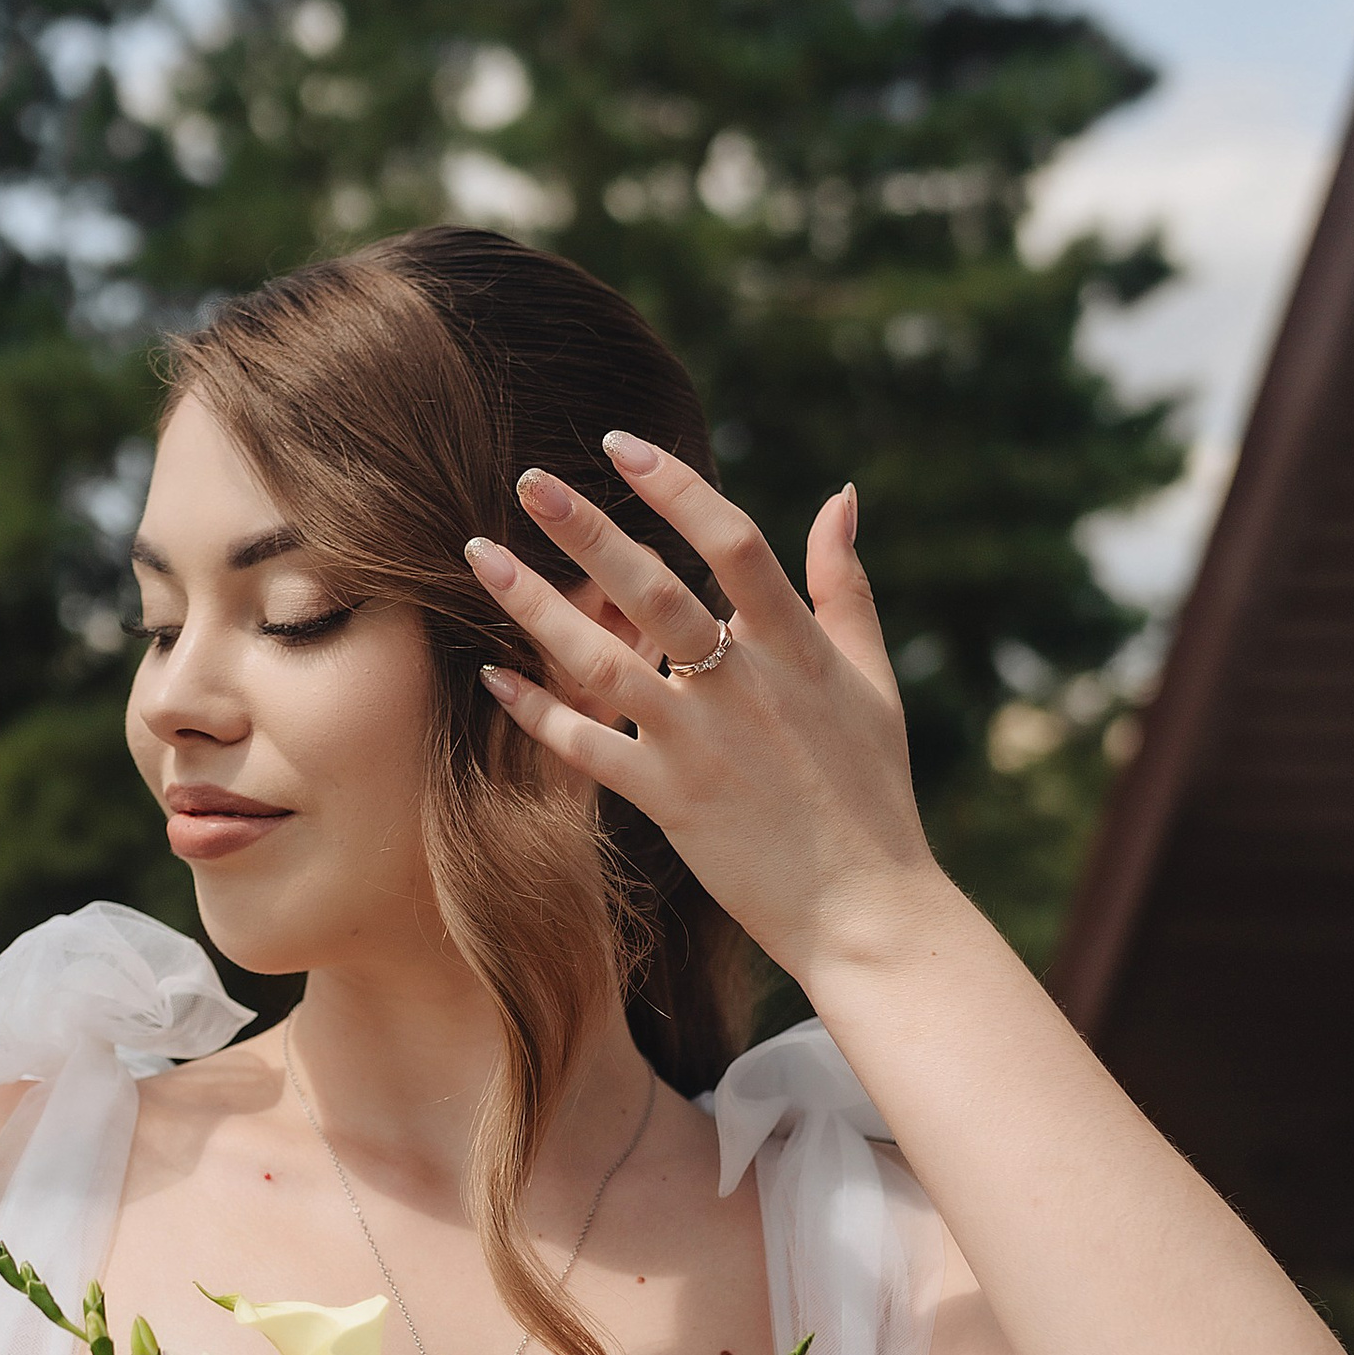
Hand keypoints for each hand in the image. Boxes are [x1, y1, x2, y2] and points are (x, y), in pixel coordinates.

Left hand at [466, 437, 943, 990]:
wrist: (867, 909)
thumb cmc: (873, 791)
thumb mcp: (871, 678)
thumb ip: (846, 584)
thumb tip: (838, 497)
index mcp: (798, 647)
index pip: (733, 543)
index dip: (676, 488)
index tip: (621, 445)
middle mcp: (745, 686)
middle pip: (656, 590)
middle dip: (588, 530)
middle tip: (528, 479)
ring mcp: (702, 744)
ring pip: (603, 661)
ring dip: (536, 606)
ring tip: (480, 554)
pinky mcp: (671, 803)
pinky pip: (588, 749)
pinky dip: (538, 712)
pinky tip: (491, 676)